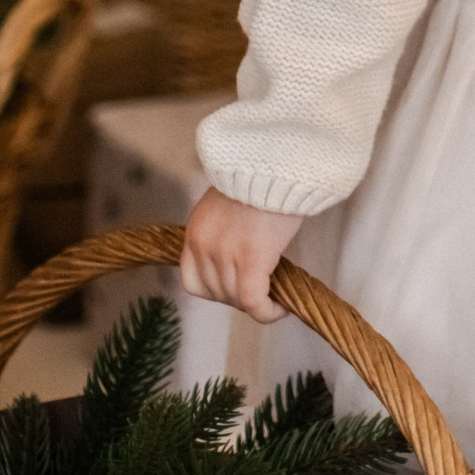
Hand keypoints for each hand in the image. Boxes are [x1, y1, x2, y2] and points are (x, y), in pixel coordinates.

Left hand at [179, 187, 304, 322]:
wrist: (276, 163)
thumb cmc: (261, 177)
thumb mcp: (227, 204)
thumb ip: (222, 230)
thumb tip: (236, 251)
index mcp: (196, 231)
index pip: (192, 281)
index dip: (215, 292)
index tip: (236, 288)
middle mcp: (204, 246)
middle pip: (217, 293)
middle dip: (240, 298)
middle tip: (264, 291)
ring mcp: (224, 254)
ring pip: (236, 299)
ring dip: (257, 304)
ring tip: (276, 297)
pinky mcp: (250, 260)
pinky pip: (254, 302)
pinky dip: (267, 312)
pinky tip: (281, 307)